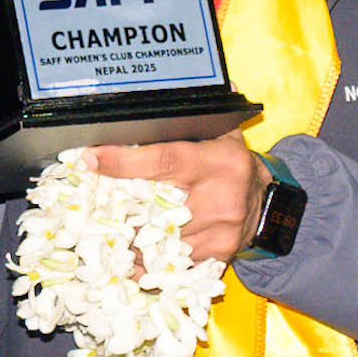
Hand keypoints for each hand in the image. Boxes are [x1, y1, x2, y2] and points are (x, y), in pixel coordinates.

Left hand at [90, 131, 270, 265]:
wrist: (267, 205)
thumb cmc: (233, 165)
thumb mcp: (222, 135)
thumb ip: (196, 118)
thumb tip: (176, 91)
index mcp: (219, 161)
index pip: (166, 159)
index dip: (125, 161)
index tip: (92, 160)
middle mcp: (221, 198)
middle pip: (155, 209)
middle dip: (119, 212)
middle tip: (90, 209)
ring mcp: (219, 232)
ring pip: (160, 243)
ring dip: (130, 241)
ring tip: (107, 234)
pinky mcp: (216, 257)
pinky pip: (172, 265)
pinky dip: (148, 264)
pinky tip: (131, 260)